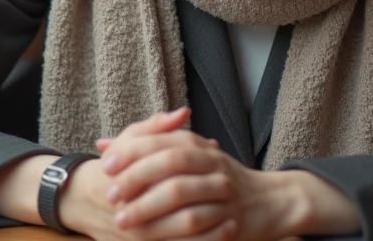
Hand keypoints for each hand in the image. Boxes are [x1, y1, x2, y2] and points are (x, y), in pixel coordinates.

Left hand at [96, 109, 322, 240]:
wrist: (269, 200)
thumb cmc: (214, 176)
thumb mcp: (184, 152)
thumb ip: (144, 145)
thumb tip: (103, 143)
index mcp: (196, 144)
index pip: (159, 141)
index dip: (131, 152)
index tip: (106, 166)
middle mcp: (211, 163)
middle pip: (170, 165)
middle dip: (137, 180)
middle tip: (112, 197)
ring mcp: (223, 190)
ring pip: (183, 196)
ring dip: (150, 209)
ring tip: (125, 221)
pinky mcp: (231, 218)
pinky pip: (200, 225)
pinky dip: (175, 231)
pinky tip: (154, 239)